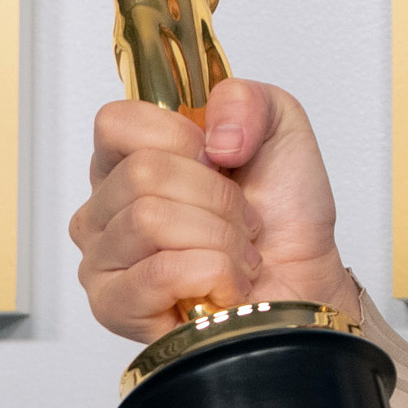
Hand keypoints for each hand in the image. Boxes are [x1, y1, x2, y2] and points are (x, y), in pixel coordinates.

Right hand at [70, 78, 356, 342]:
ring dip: (219, 237)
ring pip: (149, 220)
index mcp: (127, 158)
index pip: (116, 123)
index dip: (181, 138)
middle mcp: (104, 208)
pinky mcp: (114, 308)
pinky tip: (224, 283)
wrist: (306, 276)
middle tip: (240, 219)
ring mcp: (101, 260)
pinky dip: (213, 273)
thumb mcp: (279, 126)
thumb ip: (243, 100)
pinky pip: (160, 272)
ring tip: (235, 252)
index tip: (219, 161)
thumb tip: (214, 137)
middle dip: (216, 197)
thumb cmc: (282, 212)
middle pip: (142, 173)